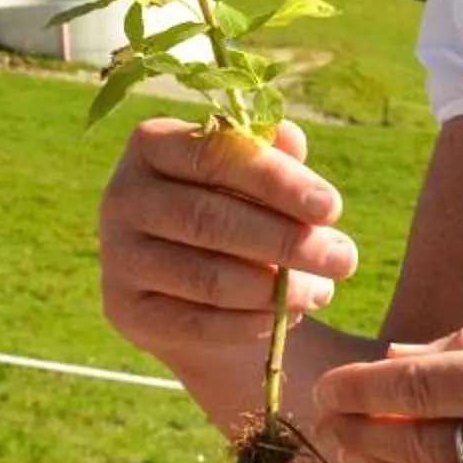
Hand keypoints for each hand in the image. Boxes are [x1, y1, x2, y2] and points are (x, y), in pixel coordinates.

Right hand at [97, 117, 354, 358]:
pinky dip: (249, 323)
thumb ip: (271, 154)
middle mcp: (122, 196)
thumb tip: (290, 138)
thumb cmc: (232, 207)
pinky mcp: (125, 310)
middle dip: (287, 241)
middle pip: (210, 219)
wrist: (189, 281)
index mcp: (151, 144)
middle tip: (344, 258)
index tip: (332, 207)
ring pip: (206, 276)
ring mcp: (118, 256)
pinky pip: (196, 323)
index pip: (214, 155)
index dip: (276, 181)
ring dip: (275, 289)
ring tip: (323, 290)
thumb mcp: (252, 176)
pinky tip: (286, 316)